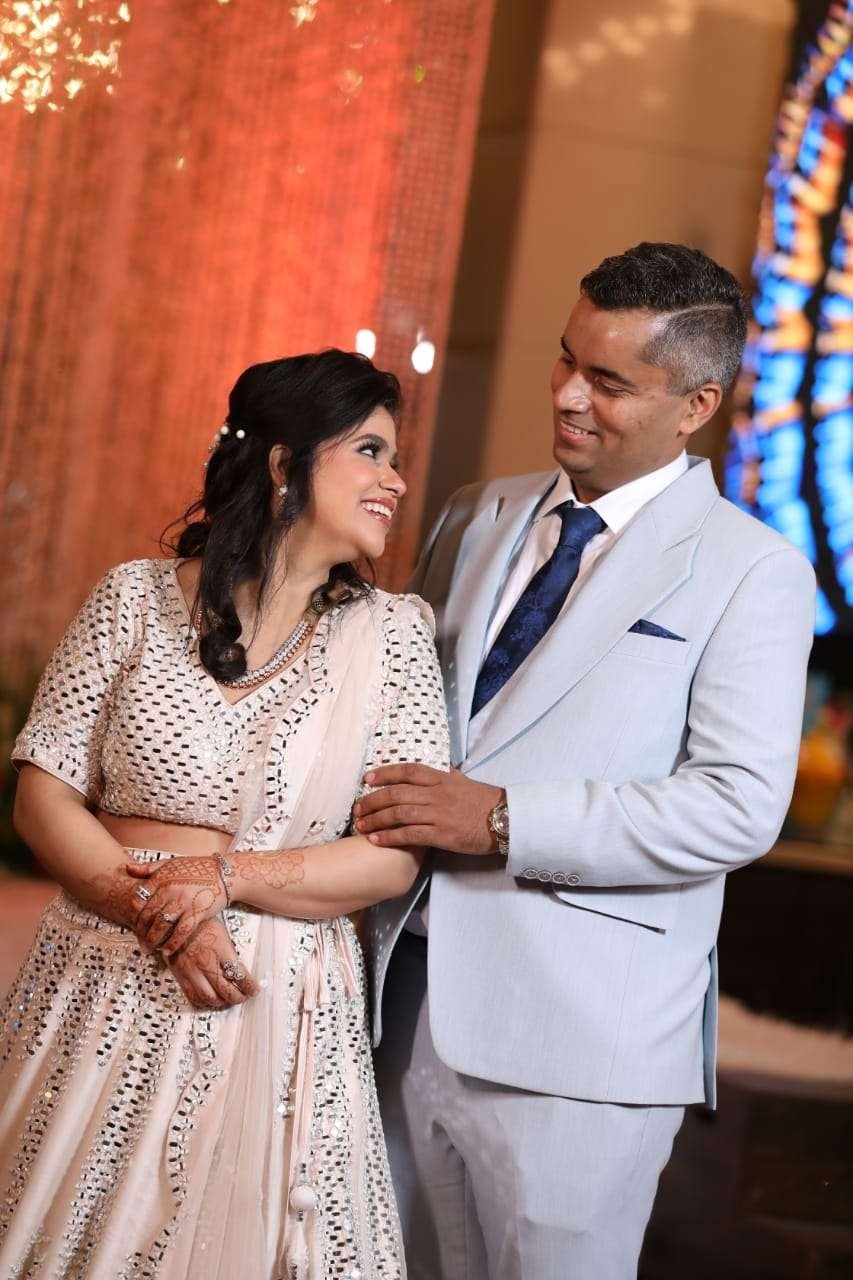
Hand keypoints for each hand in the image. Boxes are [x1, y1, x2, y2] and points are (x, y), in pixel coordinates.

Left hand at [126, 855, 227, 954]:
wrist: (224, 874)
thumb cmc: (196, 869)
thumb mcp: (171, 863)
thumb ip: (149, 868)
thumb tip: (127, 869)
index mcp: (162, 877)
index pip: (138, 900)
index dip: (134, 916)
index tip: (134, 925)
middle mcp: (171, 889)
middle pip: (148, 916)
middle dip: (141, 933)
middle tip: (141, 942)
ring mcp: (184, 901)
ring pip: (161, 926)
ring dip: (153, 941)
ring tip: (150, 949)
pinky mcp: (197, 912)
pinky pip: (181, 932)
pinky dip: (172, 943)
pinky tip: (167, 950)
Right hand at [167, 918, 258, 1009]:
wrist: (175, 920)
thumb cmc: (200, 923)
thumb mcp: (221, 933)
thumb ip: (230, 952)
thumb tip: (239, 968)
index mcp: (220, 950)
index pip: (239, 975)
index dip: (249, 986)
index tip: (254, 990)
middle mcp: (206, 962)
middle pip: (226, 991)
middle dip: (238, 998)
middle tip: (243, 997)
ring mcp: (192, 970)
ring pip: (210, 998)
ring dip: (222, 1003)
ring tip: (228, 1000)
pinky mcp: (180, 975)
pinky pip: (193, 996)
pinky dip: (204, 1002)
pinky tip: (210, 999)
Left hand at [354, 764, 503, 854]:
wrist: (505, 820)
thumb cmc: (485, 802)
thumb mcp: (464, 782)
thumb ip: (446, 776)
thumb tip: (436, 770)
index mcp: (441, 779)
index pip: (407, 771)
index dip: (385, 773)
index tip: (368, 778)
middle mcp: (437, 794)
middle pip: (397, 794)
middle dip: (373, 800)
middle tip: (358, 808)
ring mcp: (438, 814)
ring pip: (399, 814)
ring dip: (376, 820)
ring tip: (361, 826)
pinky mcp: (441, 835)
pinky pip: (409, 835)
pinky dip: (390, 837)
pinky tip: (376, 840)